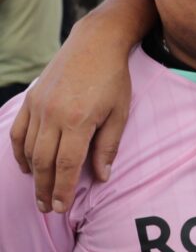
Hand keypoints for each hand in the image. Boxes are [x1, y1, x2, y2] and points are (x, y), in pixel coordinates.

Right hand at [9, 21, 133, 212]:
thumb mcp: (120, 112)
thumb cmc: (114, 79)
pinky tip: (27, 166)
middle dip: (44, 188)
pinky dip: (20, 152)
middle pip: (43, 162)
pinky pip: (18, 132)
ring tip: (39, 191)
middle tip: (47, 208)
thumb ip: (108, 146)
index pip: (65, 165)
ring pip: (28, 149)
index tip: (61, 207)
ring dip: (33, 174)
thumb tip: (102, 177)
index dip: (62, 189)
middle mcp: (53, 115)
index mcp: (78, 120)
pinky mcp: (31, 99)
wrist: (95, 43)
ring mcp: (38, 106)